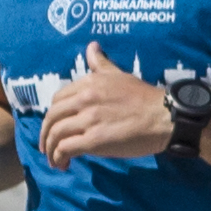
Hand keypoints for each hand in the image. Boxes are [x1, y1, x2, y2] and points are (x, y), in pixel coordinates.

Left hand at [39, 40, 179, 163]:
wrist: (164, 117)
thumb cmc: (145, 98)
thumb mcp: (119, 75)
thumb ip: (101, 64)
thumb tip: (91, 46)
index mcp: (88, 83)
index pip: (57, 99)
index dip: (52, 115)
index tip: (55, 126)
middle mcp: (85, 99)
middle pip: (52, 118)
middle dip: (45, 134)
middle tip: (48, 146)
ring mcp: (89, 120)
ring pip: (56, 135)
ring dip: (51, 150)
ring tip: (54, 160)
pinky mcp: (94, 140)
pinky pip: (66, 149)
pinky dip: (59, 158)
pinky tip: (63, 164)